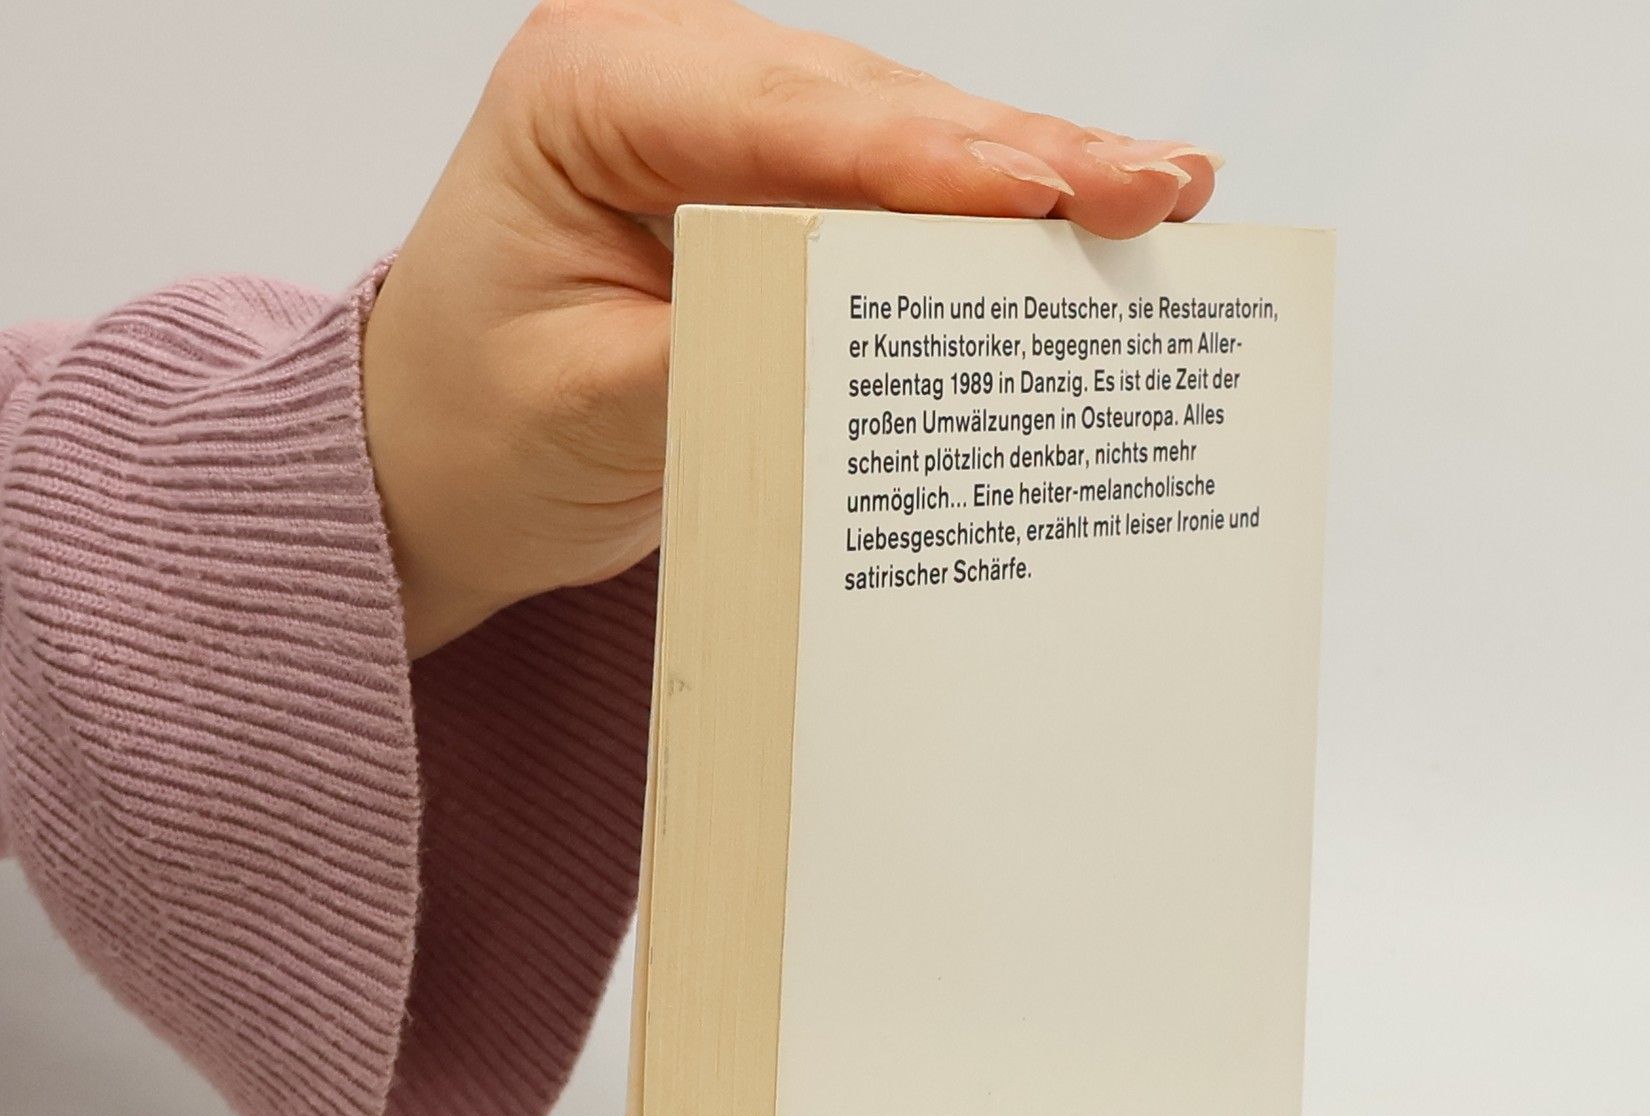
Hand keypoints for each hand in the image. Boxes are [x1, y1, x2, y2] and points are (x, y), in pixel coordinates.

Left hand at [362, 0, 1218, 655]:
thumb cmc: (480, 427)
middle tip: (1159, 188)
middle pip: (872, 109)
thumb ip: (727, 353)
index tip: (1045, 193)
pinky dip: (991, 216)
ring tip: (1167, 191)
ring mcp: (728, 120)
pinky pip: (896, 191)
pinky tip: (1088, 207)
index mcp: (589, 91)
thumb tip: (868, 336)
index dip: (926, 161)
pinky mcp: (773, 184)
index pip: (784, 118)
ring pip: (906, 137)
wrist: (438, 462)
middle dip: (1022, 155)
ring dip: (1036, 173)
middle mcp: (668, 75)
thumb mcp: (589, 404)